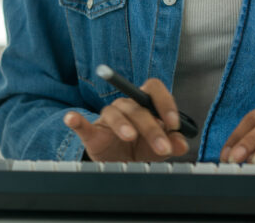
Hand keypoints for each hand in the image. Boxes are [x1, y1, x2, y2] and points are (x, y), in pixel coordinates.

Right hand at [63, 78, 188, 161]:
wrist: (119, 165)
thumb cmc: (139, 150)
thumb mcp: (158, 149)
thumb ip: (171, 144)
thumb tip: (182, 143)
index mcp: (144, 104)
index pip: (154, 89)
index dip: (165, 103)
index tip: (174, 124)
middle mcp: (125, 106)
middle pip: (137, 107)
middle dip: (151, 128)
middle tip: (161, 147)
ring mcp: (107, 118)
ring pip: (114, 114)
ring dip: (123, 125)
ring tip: (130, 137)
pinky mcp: (92, 132)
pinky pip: (82, 124)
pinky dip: (76, 120)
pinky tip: (72, 118)